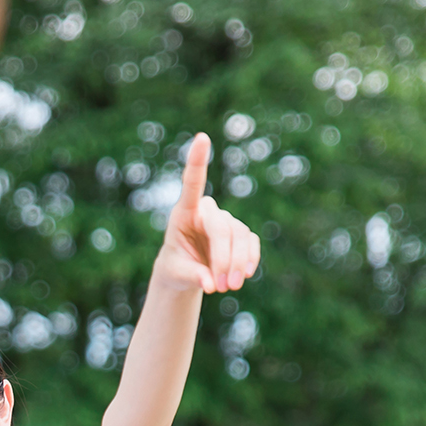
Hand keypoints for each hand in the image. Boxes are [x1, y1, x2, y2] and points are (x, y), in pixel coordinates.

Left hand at [157, 133, 260, 294]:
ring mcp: (226, 222)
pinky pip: (251, 243)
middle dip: (224, 259)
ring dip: (237, 264)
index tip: (201, 137)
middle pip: (222, 228)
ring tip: (228, 288)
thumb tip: (209, 283)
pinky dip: (249, 260)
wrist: (187, 272)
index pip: (192, 183)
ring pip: (240, 236)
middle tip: (220, 288)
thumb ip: (190, 276)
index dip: (197, 161)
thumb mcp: (175, 274)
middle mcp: (207, 211)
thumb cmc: (175, 267)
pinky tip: (245, 274)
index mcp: (184, 212)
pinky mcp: (240, 234)